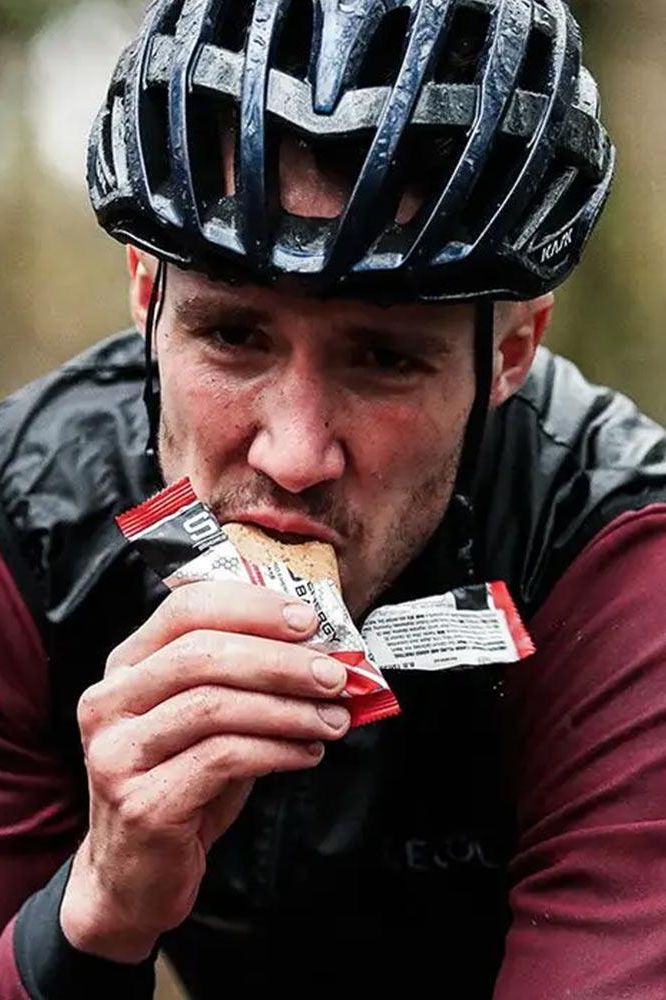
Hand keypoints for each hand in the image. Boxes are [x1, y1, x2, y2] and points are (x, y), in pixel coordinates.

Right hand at [60, 581, 348, 961]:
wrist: (135, 877)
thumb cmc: (180, 785)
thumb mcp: (206, 720)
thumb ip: (244, 680)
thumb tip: (319, 653)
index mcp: (127, 666)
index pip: (186, 608)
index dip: (252, 607)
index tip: (308, 621)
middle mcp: (111, 702)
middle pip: (203, 654)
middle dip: (281, 661)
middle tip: (334, 675)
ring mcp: (118, 752)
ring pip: (214, 705)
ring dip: (288, 708)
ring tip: (331, 719)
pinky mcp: (142, 801)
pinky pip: (222, 758)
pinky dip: (277, 749)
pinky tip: (306, 752)